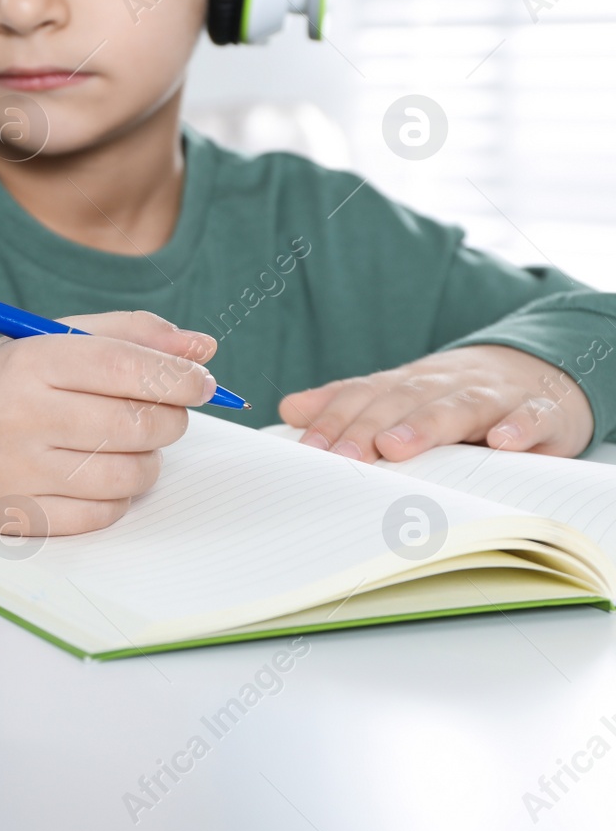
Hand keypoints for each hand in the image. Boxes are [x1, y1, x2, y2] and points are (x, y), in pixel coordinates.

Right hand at [0, 310, 217, 536]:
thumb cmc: (4, 382)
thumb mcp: (54, 340)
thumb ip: (129, 335)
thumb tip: (201, 349)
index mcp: (30, 362)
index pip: (124, 366)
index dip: (177, 376)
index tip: (202, 382)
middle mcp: (21, 416)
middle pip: (133, 424)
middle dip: (169, 418)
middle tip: (166, 413)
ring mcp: (17, 471)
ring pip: (126, 475)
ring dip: (148, 461)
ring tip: (131, 445)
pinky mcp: (18, 516)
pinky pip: (101, 515)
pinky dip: (118, 497)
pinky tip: (103, 476)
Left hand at [279, 344, 592, 462]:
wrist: (536, 372)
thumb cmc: (453, 396)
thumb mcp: (400, 395)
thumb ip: (348, 404)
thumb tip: (289, 410)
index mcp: (407, 384)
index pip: (364, 397)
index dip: (335, 420)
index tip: (309, 451)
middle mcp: (446, 385)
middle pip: (403, 402)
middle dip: (368, 428)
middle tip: (344, 457)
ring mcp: (495, 396)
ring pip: (458, 407)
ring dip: (425, 425)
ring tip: (396, 447)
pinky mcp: (543, 412)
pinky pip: (532, 417)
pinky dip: (519, 427)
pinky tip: (502, 442)